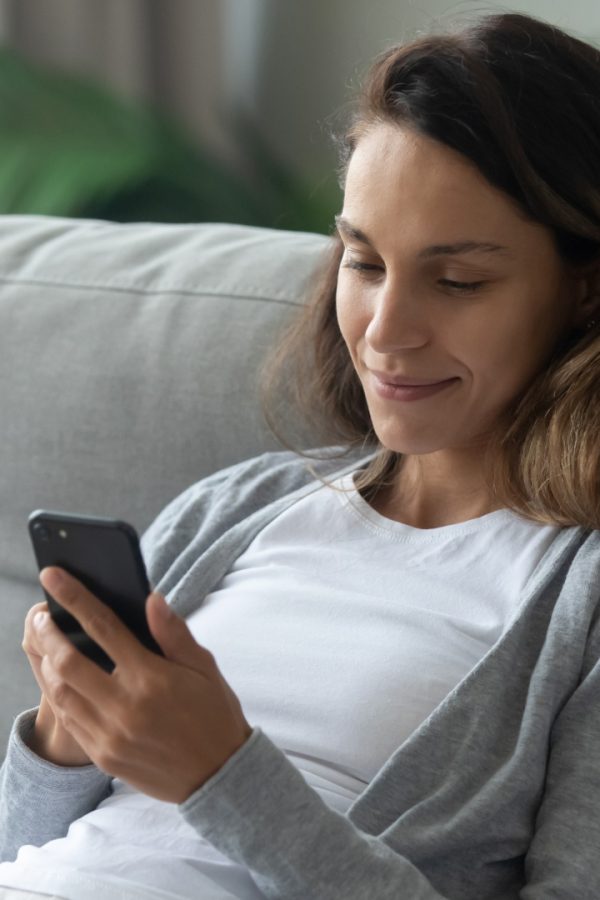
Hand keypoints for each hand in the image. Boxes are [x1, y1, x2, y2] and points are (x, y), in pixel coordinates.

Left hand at [32, 567, 252, 802]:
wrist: (218, 777)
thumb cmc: (214, 714)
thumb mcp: (204, 667)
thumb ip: (174, 632)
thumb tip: (150, 598)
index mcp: (151, 678)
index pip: (103, 627)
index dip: (74, 597)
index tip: (53, 575)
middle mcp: (125, 706)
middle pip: (67, 661)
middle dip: (47, 632)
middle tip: (41, 615)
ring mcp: (109, 735)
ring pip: (59, 692)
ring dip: (46, 663)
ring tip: (46, 644)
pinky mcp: (102, 756)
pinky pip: (68, 720)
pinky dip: (58, 694)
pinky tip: (60, 679)